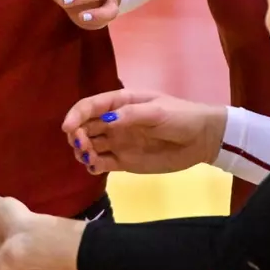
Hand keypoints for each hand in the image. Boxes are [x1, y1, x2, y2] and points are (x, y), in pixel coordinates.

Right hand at [62, 89, 225, 174]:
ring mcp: (118, 142)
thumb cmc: (182, 117)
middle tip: (82, 145)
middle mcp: (114, 122)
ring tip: (90, 157)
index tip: (68, 128)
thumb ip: (131, 115)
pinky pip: (101, 163)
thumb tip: (106, 119)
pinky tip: (94, 166)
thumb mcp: (158, 111)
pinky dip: (92, 165)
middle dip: (76, 134)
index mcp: (120, 103)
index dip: (75, 115)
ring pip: (89, 145)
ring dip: (82, 150)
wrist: (202, 139)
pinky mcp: (124, 162)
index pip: (89, 106)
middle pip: (84, 126)